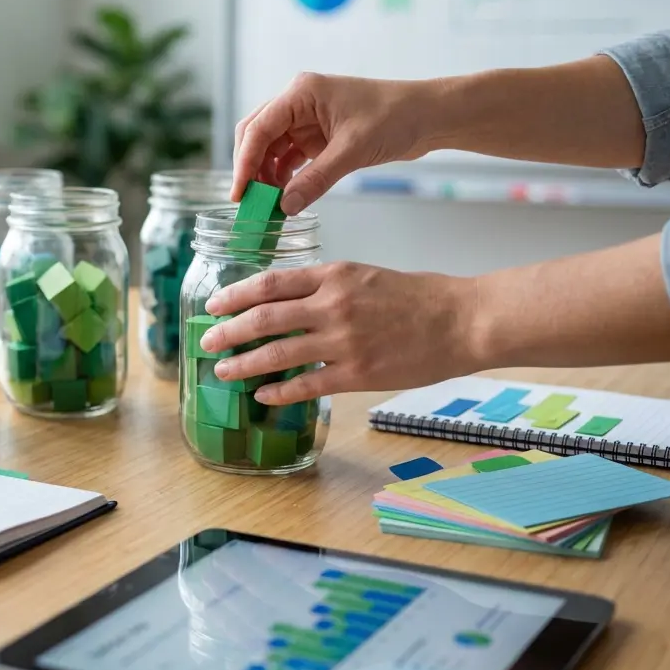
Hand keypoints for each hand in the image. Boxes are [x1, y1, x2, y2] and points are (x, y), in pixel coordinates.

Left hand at [199, 262, 480, 403]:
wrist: (463, 320)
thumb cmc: (418, 297)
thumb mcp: (364, 275)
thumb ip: (324, 286)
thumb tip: (285, 301)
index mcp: (334, 275)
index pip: (270, 283)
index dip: (235, 295)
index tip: (214, 305)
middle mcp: (333, 305)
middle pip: (264, 318)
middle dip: (228, 332)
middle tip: (206, 341)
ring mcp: (344, 341)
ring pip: (278, 353)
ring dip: (244, 364)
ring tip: (223, 371)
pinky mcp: (358, 374)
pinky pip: (306, 385)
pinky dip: (278, 390)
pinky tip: (262, 394)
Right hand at [232, 73, 441, 212]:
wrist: (428, 116)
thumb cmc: (396, 116)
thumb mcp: (352, 150)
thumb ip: (316, 179)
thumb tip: (285, 207)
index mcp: (301, 92)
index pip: (259, 128)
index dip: (245, 162)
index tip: (240, 192)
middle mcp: (298, 102)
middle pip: (257, 136)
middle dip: (250, 169)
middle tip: (248, 202)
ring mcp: (306, 119)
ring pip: (270, 149)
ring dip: (266, 176)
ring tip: (268, 206)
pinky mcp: (317, 136)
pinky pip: (289, 158)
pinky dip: (284, 178)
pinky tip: (285, 198)